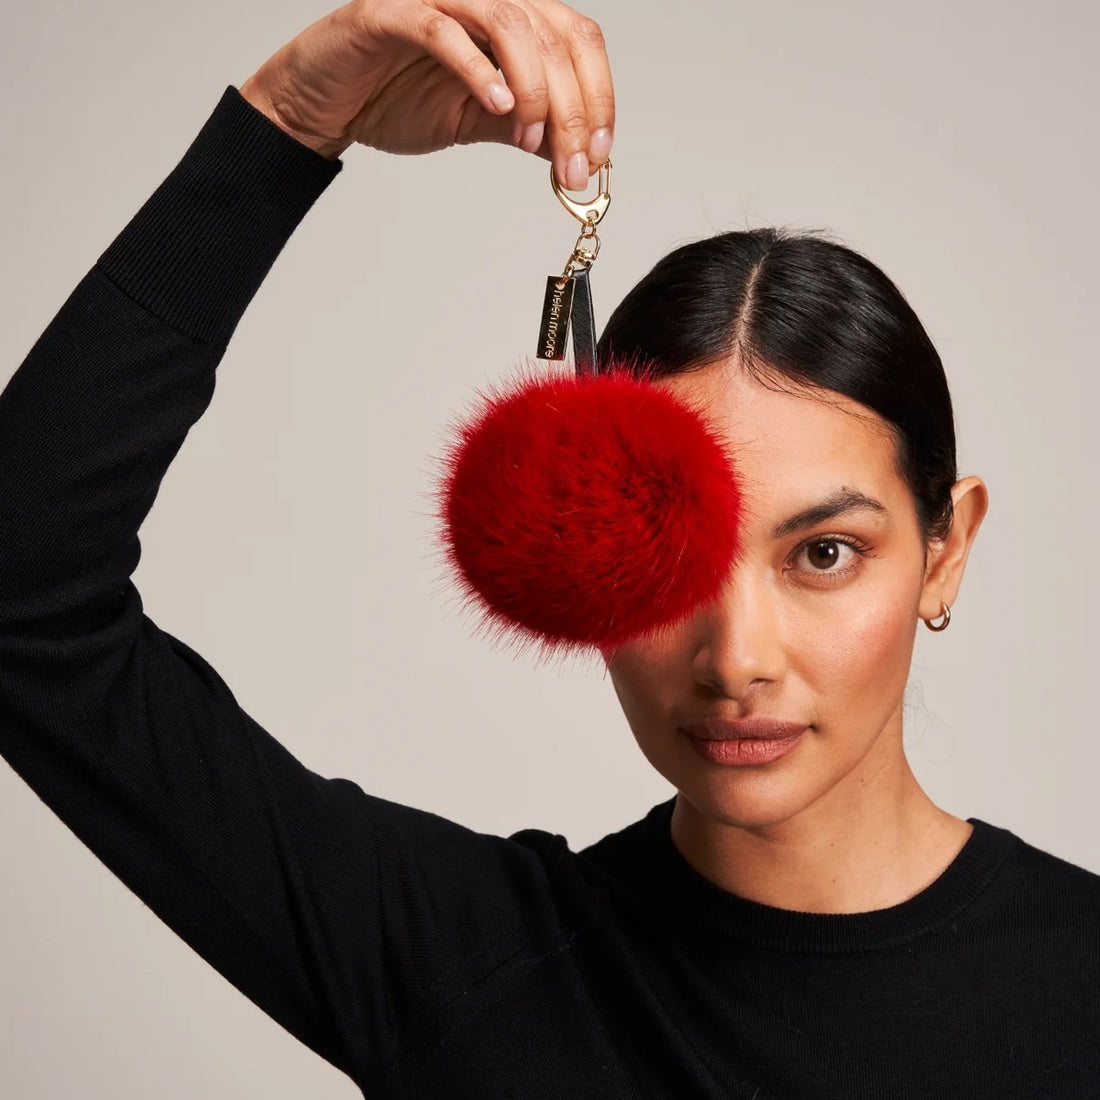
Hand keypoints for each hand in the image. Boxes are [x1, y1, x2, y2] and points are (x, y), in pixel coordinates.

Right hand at [238, 0, 613, 189]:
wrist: (327, 106)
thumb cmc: (396, 98)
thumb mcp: (480, 120)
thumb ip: (528, 127)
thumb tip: (577, 153)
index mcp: (508, 18)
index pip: (577, 40)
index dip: (599, 96)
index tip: (598, 155)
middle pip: (554, 35)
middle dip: (574, 109)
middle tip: (574, 167)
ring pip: (510, 23)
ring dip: (534, 89)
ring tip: (530, 139)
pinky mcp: (390, 11)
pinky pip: (442, 29)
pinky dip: (477, 69)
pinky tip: (497, 106)